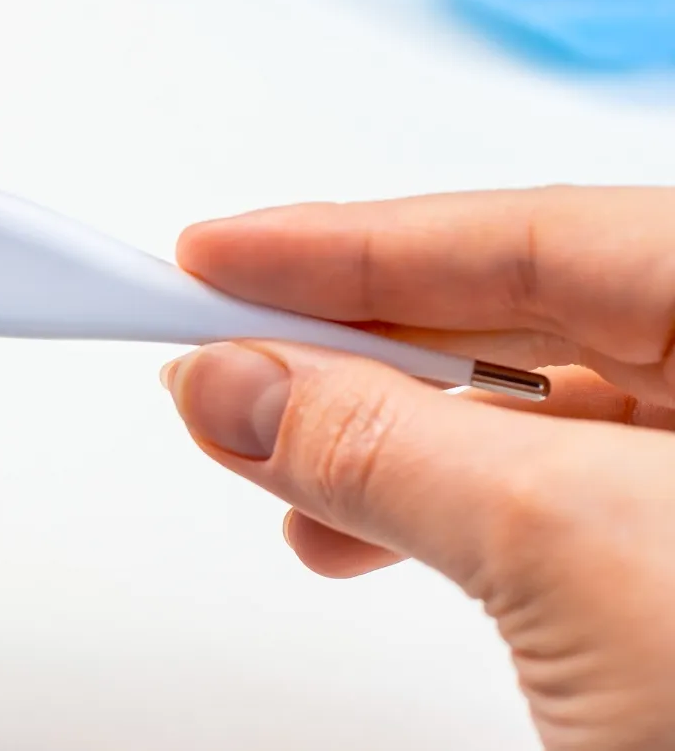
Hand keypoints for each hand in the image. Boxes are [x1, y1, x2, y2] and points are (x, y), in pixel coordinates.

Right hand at [163, 188, 674, 749]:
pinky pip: (548, 488)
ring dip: (383, 434)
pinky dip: (441, 501)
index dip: (352, 238)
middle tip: (221, 354)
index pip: (535, 233)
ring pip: (530, 408)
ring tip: (280, 467)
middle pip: (525, 312)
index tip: (220, 254)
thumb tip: (235, 385)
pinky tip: (368, 525)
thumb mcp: (566, 554)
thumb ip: (381, 445)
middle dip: (351, 340)